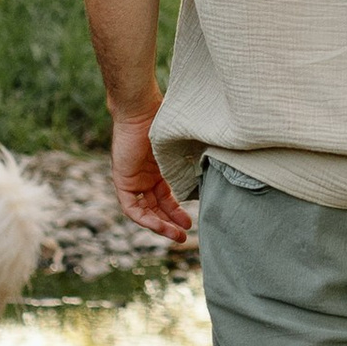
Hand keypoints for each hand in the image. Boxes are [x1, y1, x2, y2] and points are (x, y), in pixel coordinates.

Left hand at [111, 107, 192, 245]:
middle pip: (156, 207)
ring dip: (160, 225)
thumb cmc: (163, 118)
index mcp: (158, 168)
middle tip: (185, 236)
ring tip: (177, 236)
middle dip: (171, 222)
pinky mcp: (122, 180)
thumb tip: (224, 158)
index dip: (177, 210)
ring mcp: (132, 178)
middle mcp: (144, 176)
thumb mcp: (182, 143)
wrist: (141, 109)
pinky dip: (145, 219)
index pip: (166, 196)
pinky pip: (132, 207)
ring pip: (145, 211)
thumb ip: (194, 156)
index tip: (191, 222)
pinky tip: (160, 226)